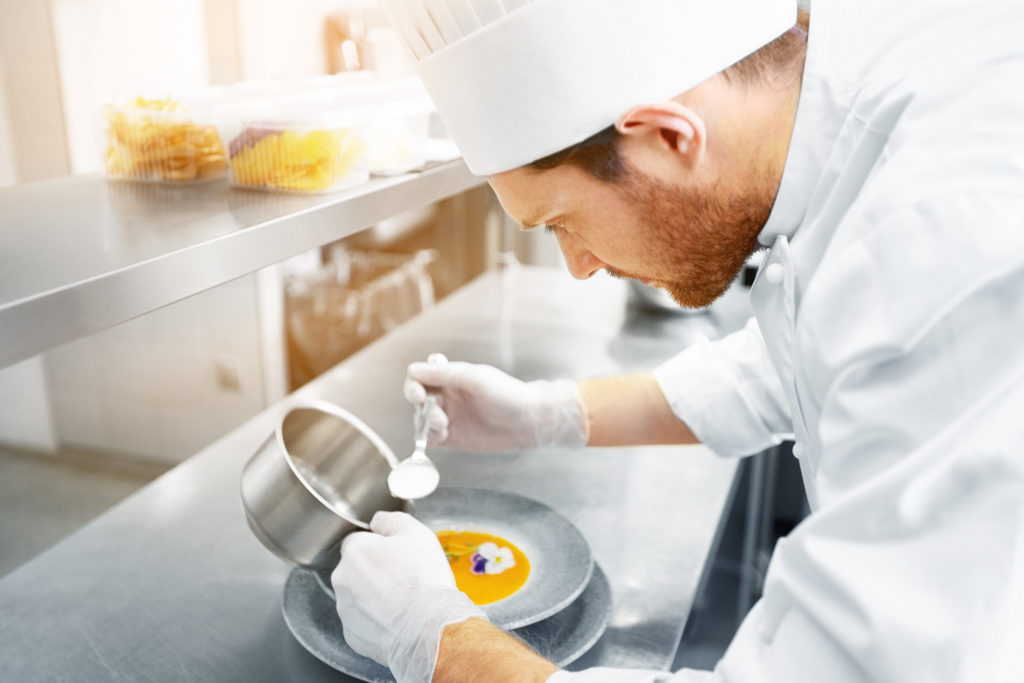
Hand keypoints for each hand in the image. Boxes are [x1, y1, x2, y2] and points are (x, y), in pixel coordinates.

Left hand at [332, 511, 486, 682]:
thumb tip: (378, 521)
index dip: (381, 546)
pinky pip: (362, 622)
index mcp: (355, 551)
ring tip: (403, 602)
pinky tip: (397, 619)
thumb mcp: (416, 533)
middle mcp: (342, 579)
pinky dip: (376, 620)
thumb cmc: (424, 580)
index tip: (398, 555)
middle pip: (357, 569)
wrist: (430, 628)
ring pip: (358, 596)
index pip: (359, 540)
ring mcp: (345, 610)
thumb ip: (391, 520)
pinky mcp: (352, 636)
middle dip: (375, 571)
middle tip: (403, 578)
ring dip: (374, 596)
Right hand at [403, 360, 588, 452]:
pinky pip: (430, 439)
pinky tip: (442, 438)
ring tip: (446, 428)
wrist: (528, 421)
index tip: (419, 395)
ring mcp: (448, 417)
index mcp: (450, 377)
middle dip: (423, 409)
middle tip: (439, 416)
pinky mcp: (453, 437)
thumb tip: (412, 370)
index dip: (413, 386)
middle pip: (417, 401)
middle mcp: (447, 396)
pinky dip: (428, 440)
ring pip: (421, 421)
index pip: (419, 378)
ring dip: (427, 425)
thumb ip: (443, 375)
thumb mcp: (474, 379)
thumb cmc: (506, 394)